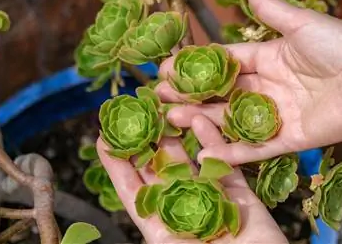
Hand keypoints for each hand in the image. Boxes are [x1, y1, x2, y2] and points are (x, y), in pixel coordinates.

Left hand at [96, 115, 287, 243]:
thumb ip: (155, 231)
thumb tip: (122, 220)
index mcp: (160, 224)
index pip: (132, 190)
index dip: (117, 165)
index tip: (103, 139)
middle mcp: (181, 207)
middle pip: (158, 169)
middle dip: (146, 142)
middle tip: (136, 113)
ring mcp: (210, 197)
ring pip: (189, 160)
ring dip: (177, 136)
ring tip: (164, 110)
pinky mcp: (237, 192)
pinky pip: (223, 162)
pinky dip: (213, 141)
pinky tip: (200, 120)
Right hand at [155, 0, 341, 164]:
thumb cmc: (341, 45)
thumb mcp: (300, 23)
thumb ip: (270, 6)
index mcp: (266, 61)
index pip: (223, 65)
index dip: (195, 68)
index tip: (167, 70)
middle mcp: (267, 89)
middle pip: (220, 95)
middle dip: (190, 97)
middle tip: (160, 99)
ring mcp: (276, 116)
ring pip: (232, 121)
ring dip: (203, 122)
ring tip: (173, 119)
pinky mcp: (290, 140)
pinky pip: (256, 148)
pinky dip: (231, 152)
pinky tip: (205, 152)